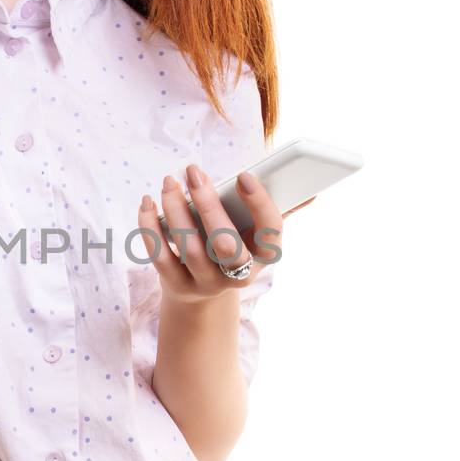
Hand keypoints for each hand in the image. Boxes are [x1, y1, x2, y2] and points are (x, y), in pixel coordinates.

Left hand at [137, 163, 315, 306]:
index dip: (259, 204)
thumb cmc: (233, 243)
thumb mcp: (254, 231)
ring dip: (175, 210)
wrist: (202, 289)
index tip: (243, 175)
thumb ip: (275, 209)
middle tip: (191, 171)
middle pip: (224, 242)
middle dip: (207, 203)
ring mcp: (208, 284)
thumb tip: (310, 192)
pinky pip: (161, 256)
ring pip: (189, 248)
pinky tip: (148, 202)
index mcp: (265, 255)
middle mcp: (239, 274)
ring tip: (168, 183)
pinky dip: (150, 227)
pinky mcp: (178, 286)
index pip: (270, 231)